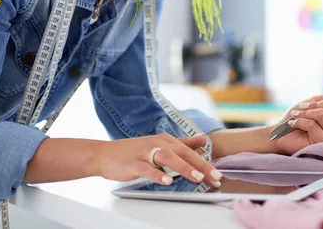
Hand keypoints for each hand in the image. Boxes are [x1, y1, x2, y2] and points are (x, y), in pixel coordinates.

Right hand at [94, 134, 222, 186]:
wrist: (104, 154)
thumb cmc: (133, 151)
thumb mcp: (160, 143)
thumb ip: (182, 143)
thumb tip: (202, 140)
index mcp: (166, 140)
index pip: (190, 152)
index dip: (206, 163)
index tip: (218, 175)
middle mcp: (158, 144)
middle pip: (183, 154)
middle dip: (201, 166)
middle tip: (215, 177)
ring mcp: (145, 153)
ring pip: (168, 158)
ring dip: (184, 168)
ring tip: (197, 178)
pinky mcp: (133, 163)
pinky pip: (147, 169)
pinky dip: (157, 174)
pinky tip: (166, 181)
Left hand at [272, 83, 322, 155]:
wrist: (281, 135)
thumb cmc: (297, 118)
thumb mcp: (312, 103)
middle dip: (315, 103)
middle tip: (302, 106)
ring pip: (322, 114)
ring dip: (305, 112)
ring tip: (296, 115)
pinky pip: (313, 125)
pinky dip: (300, 121)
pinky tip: (294, 124)